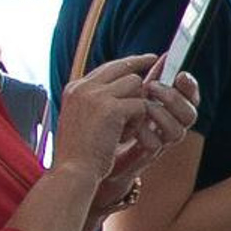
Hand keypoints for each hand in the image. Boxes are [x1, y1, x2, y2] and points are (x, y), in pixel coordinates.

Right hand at [55, 58, 196, 187]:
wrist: (72, 171)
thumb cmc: (79, 152)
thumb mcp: (81, 119)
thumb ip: (96, 101)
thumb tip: (122, 87)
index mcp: (74, 89)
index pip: (106, 68)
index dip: (127, 64)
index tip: (144, 60)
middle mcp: (83, 87)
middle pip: (122, 67)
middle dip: (142, 64)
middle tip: (157, 61)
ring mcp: (95, 95)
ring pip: (136, 84)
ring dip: (138, 105)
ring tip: (124, 128)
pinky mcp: (111, 108)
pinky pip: (140, 105)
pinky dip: (138, 122)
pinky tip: (123, 136)